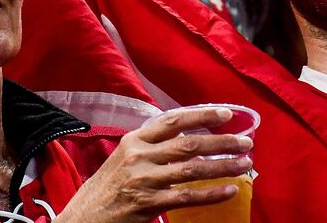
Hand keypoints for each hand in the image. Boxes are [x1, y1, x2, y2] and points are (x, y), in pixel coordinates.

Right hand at [70, 107, 251, 222]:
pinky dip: (212, 194)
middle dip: (222, 141)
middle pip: (189, 143)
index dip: (202, 115)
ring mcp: (143, 181)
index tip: (227, 113)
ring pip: (193, 169)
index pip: (173, 120)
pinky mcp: (148, 205)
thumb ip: (150, 147)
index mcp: (133, 140)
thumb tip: (188, 139)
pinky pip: (187, 197)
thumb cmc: (105, 189)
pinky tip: (229, 190)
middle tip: (246, 142)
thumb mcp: (123, 159)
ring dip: (223, 166)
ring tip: (244, 164)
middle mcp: (139, 156)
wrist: (80, 220)